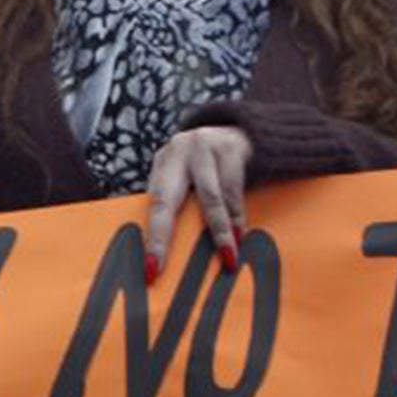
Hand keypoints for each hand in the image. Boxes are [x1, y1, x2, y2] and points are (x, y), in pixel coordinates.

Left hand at [143, 125, 251, 275]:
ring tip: (227, 257)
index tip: (150, 269)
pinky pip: (233, 190)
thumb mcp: (191, 176)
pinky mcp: (230, 147)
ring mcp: (202, 147)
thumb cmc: (212, 163)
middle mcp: (177, 153)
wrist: (246, 127)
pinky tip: (241, 234)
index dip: (151, 238)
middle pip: (165, 201)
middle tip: (161, 268)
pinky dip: (238, 216)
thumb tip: (174, 251)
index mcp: (163, 164)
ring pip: (209, 199)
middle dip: (162, 238)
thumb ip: (182, 203)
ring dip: (219, 232)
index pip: (151, 205)